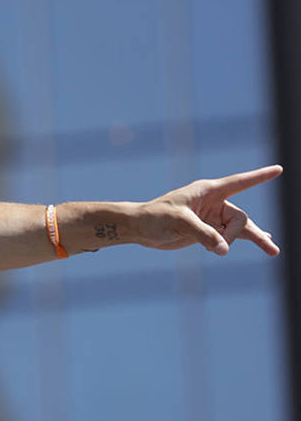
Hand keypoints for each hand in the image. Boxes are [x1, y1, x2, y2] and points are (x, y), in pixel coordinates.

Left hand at [136, 165, 281, 255]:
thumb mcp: (180, 222)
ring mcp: (212, 218)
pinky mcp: (207, 231)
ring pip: (240, 228)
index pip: (239, 182)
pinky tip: (264, 241)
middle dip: (234, 235)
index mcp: (207, 191)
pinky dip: (245, 239)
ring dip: (254, 239)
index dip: (259, 176)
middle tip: (219, 248)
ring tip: (273, 251)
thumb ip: (203, 234)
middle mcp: (213, 203)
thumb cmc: (156, 218)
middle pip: (239, 218)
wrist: (140, 229)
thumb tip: (223, 250)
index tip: (279, 169)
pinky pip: (231, 235)